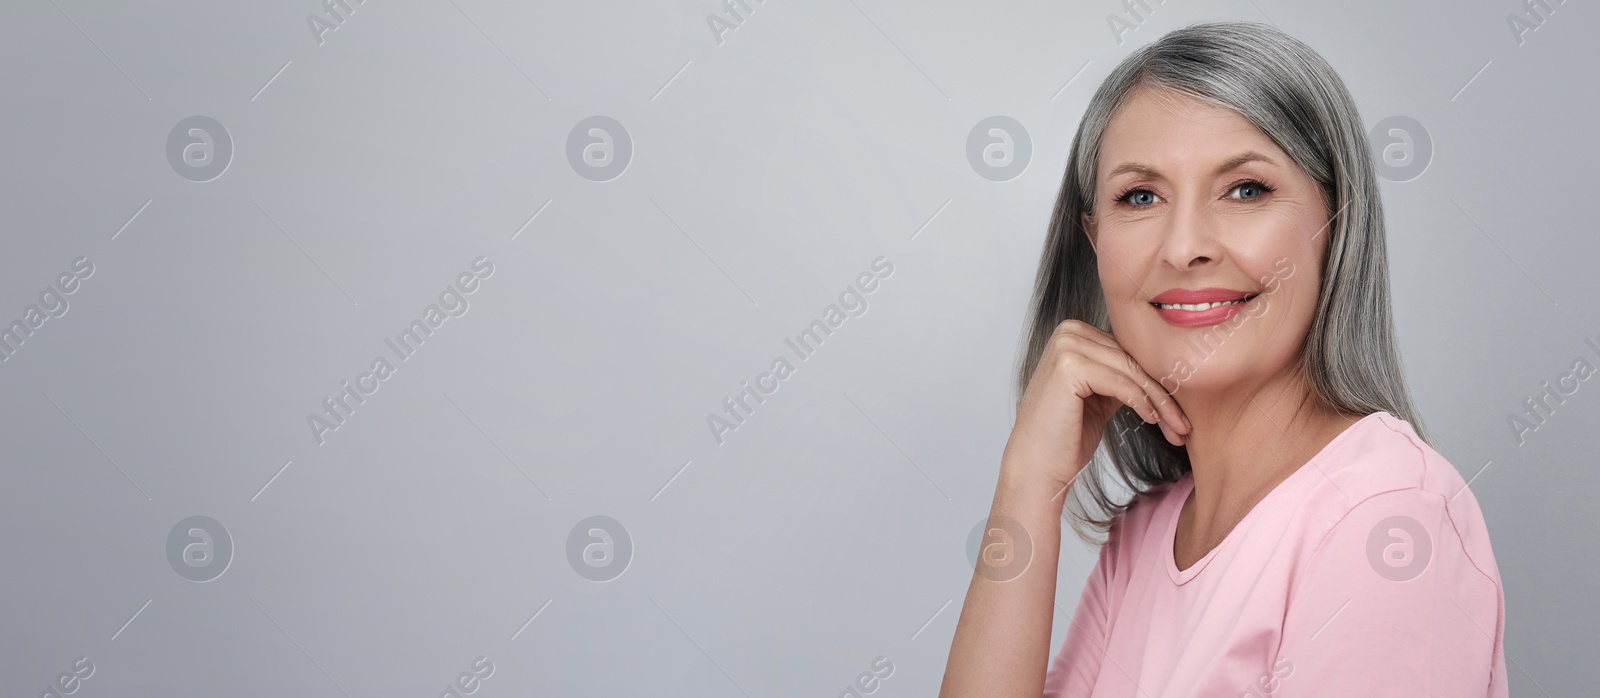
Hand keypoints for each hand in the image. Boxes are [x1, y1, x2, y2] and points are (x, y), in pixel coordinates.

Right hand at [1002, 320, 1189, 493]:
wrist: (1037, 466)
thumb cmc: (1065, 436)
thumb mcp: (1100, 396)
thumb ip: (1121, 376)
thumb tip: (1164, 372)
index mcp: (1074, 332)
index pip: (1128, 352)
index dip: (1157, 381)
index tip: (1180, 410)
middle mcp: (1068, 332)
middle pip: (1131, 360)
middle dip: (1163, 394)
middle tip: (1184, 423)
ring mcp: (1066, 346)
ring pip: (1131, 371)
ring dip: (1160, 401)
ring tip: (1177, 427)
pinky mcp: (1069, 366)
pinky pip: (1122, 383)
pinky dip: (1143, 403)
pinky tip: (1154, 420)